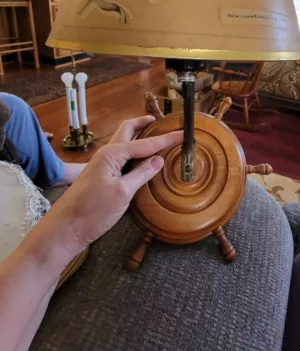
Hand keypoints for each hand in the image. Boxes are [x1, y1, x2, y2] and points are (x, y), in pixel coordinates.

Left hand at [37, 116, 182, 260]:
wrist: (65, 229)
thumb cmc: (93, 211)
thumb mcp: (123, 193)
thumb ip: (142, 174)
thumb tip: (159, 160)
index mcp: (112, 154)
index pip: (145, 143)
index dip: (165, 139)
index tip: (183, 133)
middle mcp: (106, 154)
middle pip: (127, 131)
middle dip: (144, 123)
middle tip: (161, 122)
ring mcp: (102, 165)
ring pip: (123, 143)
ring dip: (138, 137)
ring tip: (155, 137)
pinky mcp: (101, 176)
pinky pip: (121, 157)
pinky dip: (134, 153)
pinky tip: (142, 161)